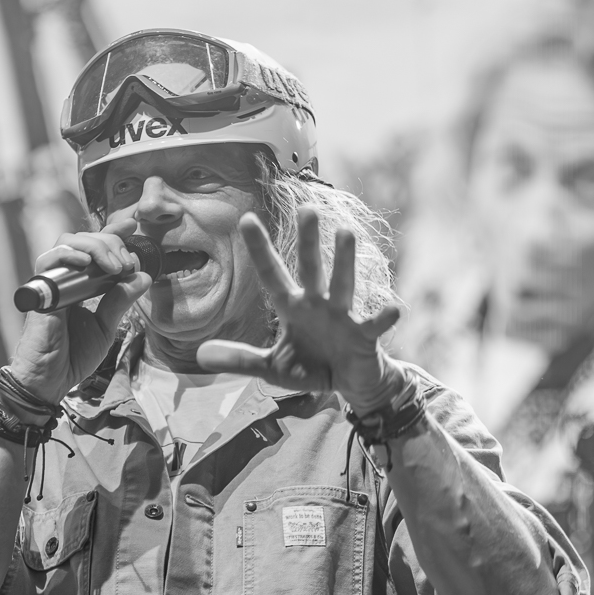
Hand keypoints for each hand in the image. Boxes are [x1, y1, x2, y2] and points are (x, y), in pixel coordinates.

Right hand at [9, 216, 151, 405]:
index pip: (94, 247)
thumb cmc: (74, 356)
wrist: (51, 381)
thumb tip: (143, 277)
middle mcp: (64, 278)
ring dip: (95, 247)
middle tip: (127, 264)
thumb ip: (120, 300)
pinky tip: (88, 263)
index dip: (111, 232)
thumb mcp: (106, 326)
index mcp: (79, 284)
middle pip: (83, 239)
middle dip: (110, 243)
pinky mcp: (40, 292)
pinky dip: (69, 256)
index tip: (131, 225)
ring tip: (115, 266)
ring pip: (68, 242)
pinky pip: (49, 261)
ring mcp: (51, 282)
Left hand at [196, 208, 401, 412]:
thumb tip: (200, 354)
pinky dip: (382, 318)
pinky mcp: (364, 337)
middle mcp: (317, 305)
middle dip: (308, 242)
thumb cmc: (312, 367)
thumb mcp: (271, 367)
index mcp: (292, 308)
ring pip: (342, 286)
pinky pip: (374, 325)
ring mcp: (343, 318)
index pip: (272, 274)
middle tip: (307, 209)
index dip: (260, 249)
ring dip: (344, 262)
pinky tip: (393, 309)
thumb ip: (239, 359)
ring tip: (346, 233)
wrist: (351, 385)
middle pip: (310, 269)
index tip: (246, 219)